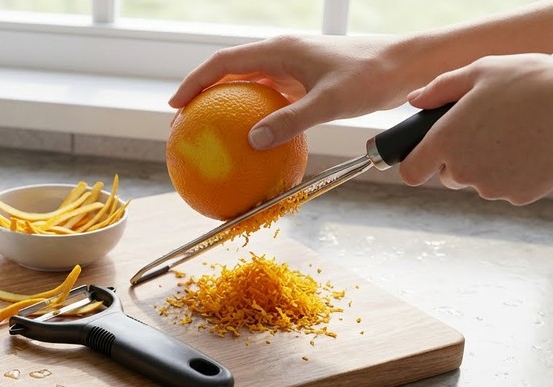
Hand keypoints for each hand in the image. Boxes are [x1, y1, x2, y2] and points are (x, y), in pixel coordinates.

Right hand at [168, 35, 423, 148]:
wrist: (406, 65)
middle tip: (184, 121)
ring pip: (248, 85)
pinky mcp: (304, 82)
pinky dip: (253, 116)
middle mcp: (281, 55)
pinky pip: (269, 99)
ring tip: (209, 132)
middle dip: (203, 94)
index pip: (223, 62)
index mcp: (279, 50)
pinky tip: (251, 141)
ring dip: (226, 105)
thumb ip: (290, 121)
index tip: (176, 104)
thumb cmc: (371, 76)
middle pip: (229, 71)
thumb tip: (252, 141)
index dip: (195, 82)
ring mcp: (292, 68)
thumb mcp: (330, 102)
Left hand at [402, 53, 552, 204]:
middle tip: (486, 132)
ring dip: (490, 165)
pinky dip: (515, 173)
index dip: (417, 163)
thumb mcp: (481, 71)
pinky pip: (508, 187)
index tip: (426, 156)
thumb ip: (440, 88)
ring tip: (514, 134)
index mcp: (445, 141)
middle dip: (460, 158)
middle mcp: (463, 170)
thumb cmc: (531, 81)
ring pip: (480, 181)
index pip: (411, 171)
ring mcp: (491, 186)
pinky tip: (529, 148)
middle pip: (450, 175)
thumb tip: (415, 100)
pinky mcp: (518, 195)